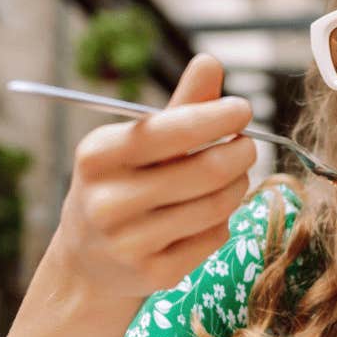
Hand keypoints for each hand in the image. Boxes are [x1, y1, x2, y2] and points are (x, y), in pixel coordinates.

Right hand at [56, 53, 255, 300]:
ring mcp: (129, 242)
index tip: (242, 110)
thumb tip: (211, 62)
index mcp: (98, 155)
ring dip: (237, 186)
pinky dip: (223, 221)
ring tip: (233, 177)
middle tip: (248, 147)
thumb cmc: (121, 184)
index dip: (217, 118)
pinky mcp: (153, 274)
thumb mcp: (137, 143)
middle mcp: (107, 200)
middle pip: (206, 171)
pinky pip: (213, 238)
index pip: (172, 130)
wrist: (89, 260)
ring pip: (216, 206)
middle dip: (240, 154)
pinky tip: (210, 214)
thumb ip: (179, 107)